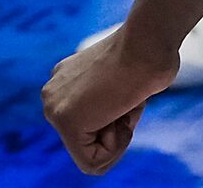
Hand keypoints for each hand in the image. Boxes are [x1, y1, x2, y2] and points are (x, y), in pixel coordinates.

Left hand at [41, 26, 177, 173]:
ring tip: (125, 102)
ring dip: (118, 136)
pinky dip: (116, 148)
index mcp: (65, 80)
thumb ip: (110, 97)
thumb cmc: (151, 54)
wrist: (150, 40)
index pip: (88, 124)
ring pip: (90, 154)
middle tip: (127, 98)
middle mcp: (52, 94)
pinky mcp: (67, 122)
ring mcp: (54, 108)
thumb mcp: (123, 76)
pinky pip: (92, 163)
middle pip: (87, 140)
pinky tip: (122, 114)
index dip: (118, 119)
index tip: (127, 93)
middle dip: (116, 129)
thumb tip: (116, 111)